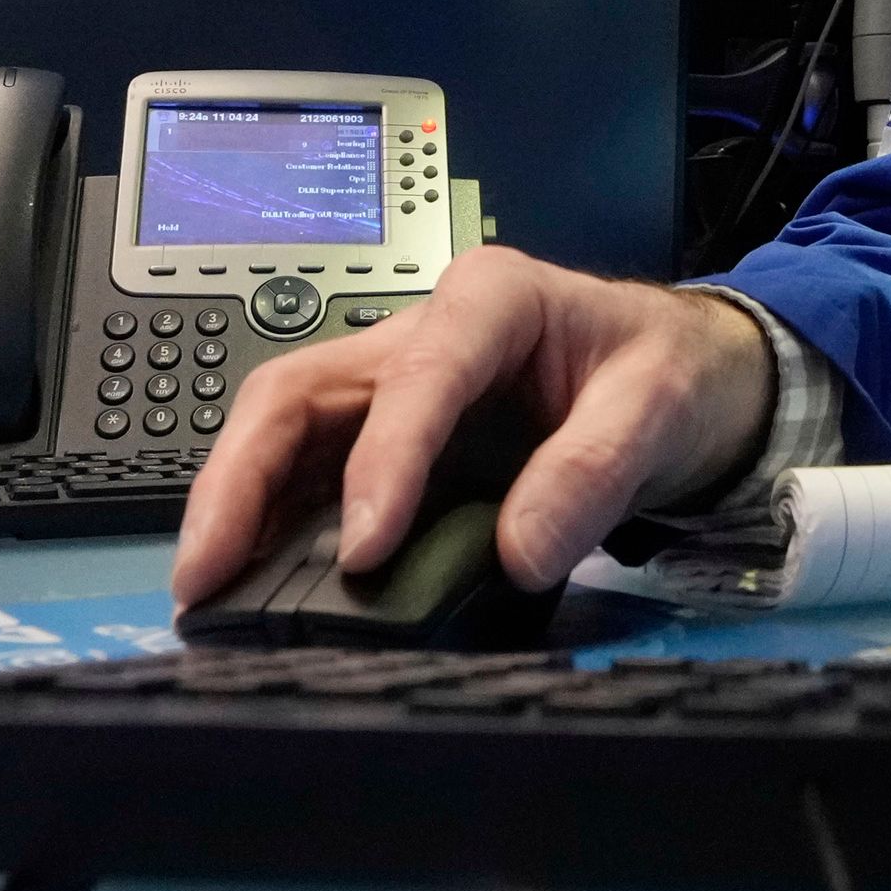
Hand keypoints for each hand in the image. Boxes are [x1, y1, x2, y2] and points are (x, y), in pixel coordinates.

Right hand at [170, 247, 772, 605]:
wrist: (688, 378)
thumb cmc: (667, 374)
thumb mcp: (657, 410)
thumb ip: (594, 472)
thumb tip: (520, 553)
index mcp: (490, 301)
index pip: (417, 378)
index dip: (381, 462)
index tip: (364, 550)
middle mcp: (421, 334)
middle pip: (300, 391)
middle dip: (241, 477)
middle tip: (205, 570)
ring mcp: (392, 388)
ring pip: (281, 430)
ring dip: (233, 505)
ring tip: (202, 590)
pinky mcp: (384, 440)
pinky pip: (307, 474)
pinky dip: (267, 525)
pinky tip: (245, 584)